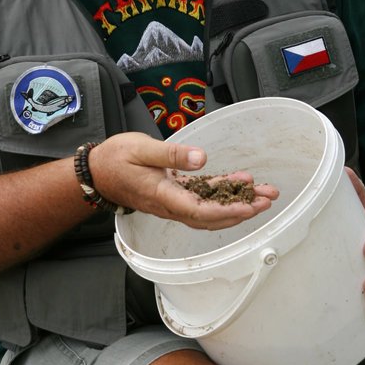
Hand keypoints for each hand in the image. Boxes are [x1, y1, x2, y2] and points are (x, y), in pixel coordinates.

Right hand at [88, 133, 278, 229]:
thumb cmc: (116, 158)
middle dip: (242, 210)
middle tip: (268, 199)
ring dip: (238, 202)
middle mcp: (171, 204)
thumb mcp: (142, 149)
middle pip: (212, 216)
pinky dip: (224, 191)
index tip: (249, 207)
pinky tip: (241, 181)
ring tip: (263, 193)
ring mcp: (174, 201)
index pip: (200, 211)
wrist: (97, 170)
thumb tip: (201, 158)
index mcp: (163, 196)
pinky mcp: (176, 193)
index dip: (226, 212)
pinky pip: (204, 197)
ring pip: (211, 209)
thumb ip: (171, 155)